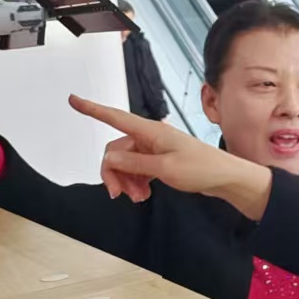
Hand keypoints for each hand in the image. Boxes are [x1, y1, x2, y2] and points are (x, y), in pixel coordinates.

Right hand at [68, 95, 273, 220]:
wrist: (224, 178)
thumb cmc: (201, 168)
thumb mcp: (164, 169)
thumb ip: (133, 163)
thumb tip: (108, 157)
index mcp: (151, 131)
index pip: (115, 117)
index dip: (92, 109)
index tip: (73, 99)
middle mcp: (150, 137)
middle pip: (116, 150)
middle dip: (114, 173)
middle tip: (119, 195)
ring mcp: (154, 149)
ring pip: (125, 163)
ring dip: (126, 181)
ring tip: (138, 198)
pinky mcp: (159, 160)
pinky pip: (137, 169)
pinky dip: (135, 182)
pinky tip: (143, 195)